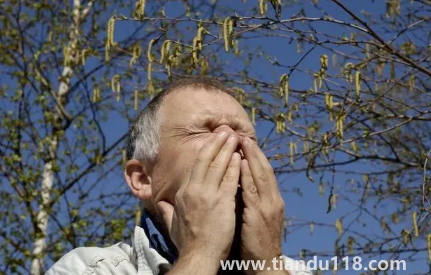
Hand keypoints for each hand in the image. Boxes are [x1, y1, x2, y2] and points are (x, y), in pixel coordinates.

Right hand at [157, 131, 240, 270]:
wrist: (198, 256)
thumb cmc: (187, 243)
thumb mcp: (171, 225)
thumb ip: (166, 211)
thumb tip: (158, 203)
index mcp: (184, 193)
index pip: (195, 166)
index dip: (205, 151)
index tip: (212, 141)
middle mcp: (194, 190)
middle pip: (206, 160)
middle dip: (216, 143)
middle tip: (225, 131)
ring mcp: (208, 195)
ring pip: (219, 165)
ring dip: (228, 149)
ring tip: (235, 137)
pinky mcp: (222, 203)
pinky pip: (230, 179)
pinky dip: (236, 166)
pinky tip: (241, 157)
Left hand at [239, 137, 286, 274]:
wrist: (266, 264)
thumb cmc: (258, 242)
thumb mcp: (259, 217)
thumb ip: (253, 200)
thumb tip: (241, 183)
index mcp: (273, 200)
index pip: (265, 172)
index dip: (256, 156)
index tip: (246, 141)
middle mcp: (273, 200)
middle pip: (265, 169)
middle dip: (254, 151)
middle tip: (243, 135)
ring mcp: (268, 207)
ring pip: (261, 176)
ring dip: (251, 158)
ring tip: (242, 142)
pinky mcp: (260, 215)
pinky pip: (252, 191)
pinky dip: (247, 176)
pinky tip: (240, 164)